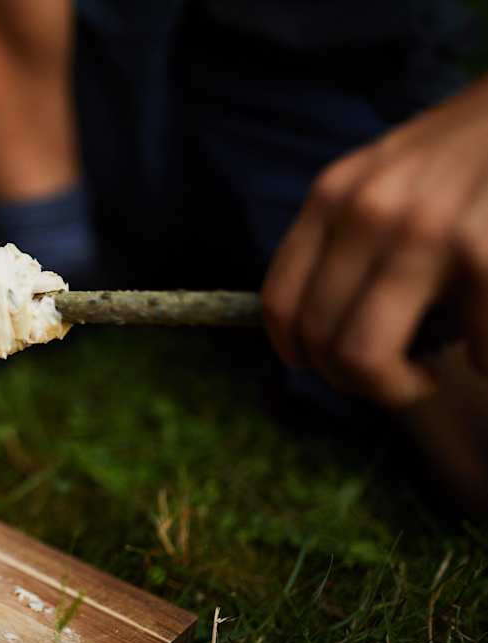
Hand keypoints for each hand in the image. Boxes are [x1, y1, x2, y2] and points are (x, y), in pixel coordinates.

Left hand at [262, 77, 487, 406]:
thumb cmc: (464, 152)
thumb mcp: (382, 174)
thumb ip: (345, 234)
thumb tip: (318, 324)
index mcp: (332, 195)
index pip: (278, 301)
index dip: (294, 352)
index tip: (321, 366)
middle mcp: (366, 212)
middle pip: (317, 340)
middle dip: (350, 379)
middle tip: (389, 377)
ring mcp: (424, 232)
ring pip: (366, 358)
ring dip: (398, 388)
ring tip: (427, 374)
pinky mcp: (482, 253)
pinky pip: (469, 349)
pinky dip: (483, 360)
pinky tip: (486, 343)